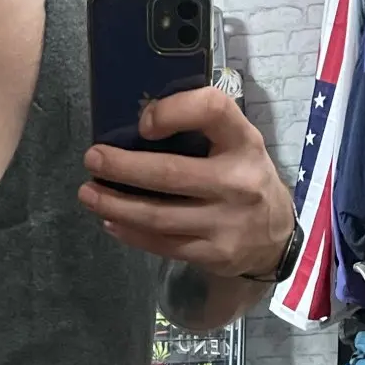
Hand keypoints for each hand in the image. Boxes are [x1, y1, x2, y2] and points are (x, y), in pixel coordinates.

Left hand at [78, 86, 293, 279]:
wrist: (275, 237)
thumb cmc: (245, 178)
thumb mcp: (237, 144)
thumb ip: (201, 129)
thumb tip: (137, 124)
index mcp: (243, 142)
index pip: (212, 110)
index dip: (174, 111)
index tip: (143, 122)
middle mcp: (237, 181)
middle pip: (169, 173)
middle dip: (122, 168)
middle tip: (92, 159)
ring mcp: (225, 222)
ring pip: (158, 215)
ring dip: (115, 204)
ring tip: (89, 194)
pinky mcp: (213, 254)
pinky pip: (162, 244)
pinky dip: (130, 233)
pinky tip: (111, 221)